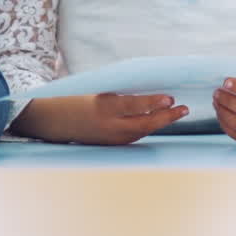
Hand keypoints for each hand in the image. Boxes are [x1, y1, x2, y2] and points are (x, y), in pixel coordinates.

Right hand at [9, 92, 188, 143]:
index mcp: (103, 108)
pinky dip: (148, 128)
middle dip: (167, 117)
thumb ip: (121, 94)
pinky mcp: (110, 145)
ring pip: (142, 130)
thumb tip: (148, 92)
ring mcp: (110, 139)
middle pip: (144, 123)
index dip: (154, 102)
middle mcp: (109, 127)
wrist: (52, 121)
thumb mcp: (97, 91)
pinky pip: (134, 136)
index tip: (171, 98)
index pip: (135, 105)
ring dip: (161, 122)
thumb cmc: (75, 99)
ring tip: (178, 113)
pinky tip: (159, 121)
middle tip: (184, 109)